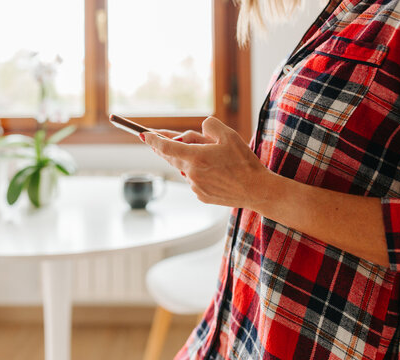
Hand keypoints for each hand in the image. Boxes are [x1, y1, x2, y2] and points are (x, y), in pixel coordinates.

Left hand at [143, 117, 271, 208]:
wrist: (256, 189)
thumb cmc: (244, 162)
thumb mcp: (229, 135)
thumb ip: (209, 126)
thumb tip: (200, 128)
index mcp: (196, 156)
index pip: (166, 147)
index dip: (153, 140)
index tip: (144, 135)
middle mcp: (191, 173)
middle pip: (172, 158)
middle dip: (167, 148)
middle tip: (162, 139)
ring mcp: (195, 186)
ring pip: (184, 169)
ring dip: (187, 160)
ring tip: (205, 155)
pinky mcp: (201, 196)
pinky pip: (193, 180)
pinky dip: (197, 173)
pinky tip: (213, 171)